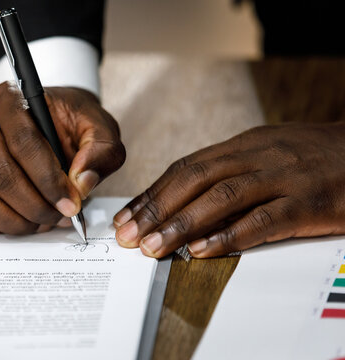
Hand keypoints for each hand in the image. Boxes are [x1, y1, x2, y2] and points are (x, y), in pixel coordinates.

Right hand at [0, 82, 124, 233]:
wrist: (51, 120)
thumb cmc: (71, 122)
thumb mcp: (98, 127)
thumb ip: (101, 151)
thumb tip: (82, 184)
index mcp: (10, 99)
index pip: (23, 142)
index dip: (48, 179)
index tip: (71, 203)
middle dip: (34, 205)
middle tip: (61, 217)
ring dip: (15, 220)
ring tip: (44, 223)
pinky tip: (26, 223)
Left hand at [113, 122, 344, 257]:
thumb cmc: (318, 156)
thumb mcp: (269, 152)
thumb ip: (231, 171)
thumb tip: (186, 200)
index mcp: (245, 144)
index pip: (187, 168)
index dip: (154, 193)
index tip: (128, 216)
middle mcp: (259, 156)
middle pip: (195, 179)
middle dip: (156, 209)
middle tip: (130, 235)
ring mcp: (284, 177)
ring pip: (221, 198)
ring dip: (182, 224)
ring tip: (154, 246)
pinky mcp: (309, 202)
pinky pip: (263, 220)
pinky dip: (229, 236)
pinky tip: (203, 251)